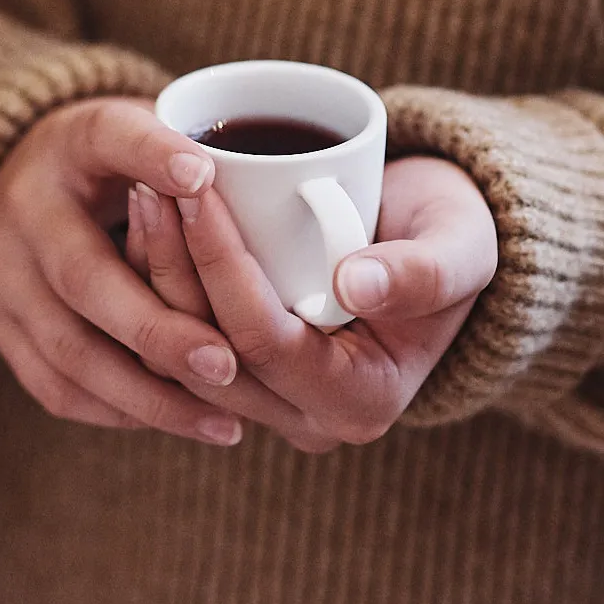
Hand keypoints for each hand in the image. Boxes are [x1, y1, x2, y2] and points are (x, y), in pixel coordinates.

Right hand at [0, 97, 244, 445]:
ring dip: (148, 395)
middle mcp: (26, 207)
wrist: (20, 185)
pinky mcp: (0, 327)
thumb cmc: (115, 164)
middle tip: (227, 364)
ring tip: (222, 423)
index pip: (109, 138)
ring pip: (69, 348)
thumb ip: (192, 152)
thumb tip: (238, 184)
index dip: (152, 156)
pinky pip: (55, 386)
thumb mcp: (147, 132)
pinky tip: (173, 420)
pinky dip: (116, 411)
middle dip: (156, 328)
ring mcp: (4, 274)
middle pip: (84, 275)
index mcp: (72, 143)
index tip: (202, 175)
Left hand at [127, 156, 497, 450]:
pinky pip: (175, 343)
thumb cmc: (450, 235)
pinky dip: (153, 286)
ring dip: (151, 274)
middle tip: (150, 185)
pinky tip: (144, 223)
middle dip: (170, 266)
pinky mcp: (238, 374)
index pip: (263, 339)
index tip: (195, 190)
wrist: (432, 242)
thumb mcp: (462, 246)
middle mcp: (306, 418)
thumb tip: (354, 286)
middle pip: (207, 353)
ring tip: (142, 193)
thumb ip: (422, 272)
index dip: (221, 264)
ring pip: (178, 354)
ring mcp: (266, 403)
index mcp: (361, 400)